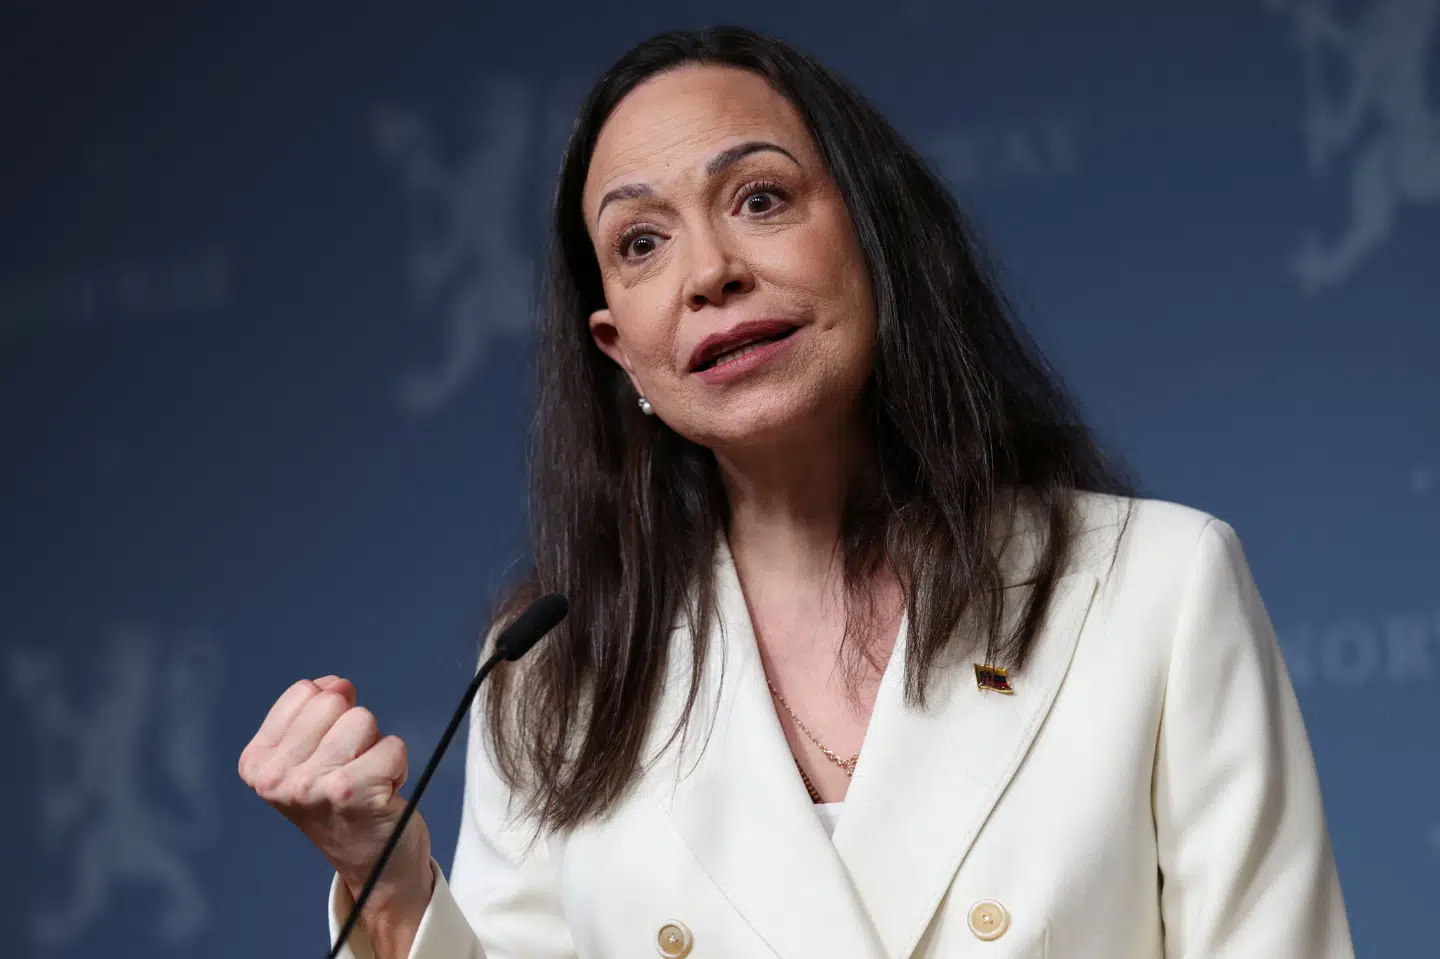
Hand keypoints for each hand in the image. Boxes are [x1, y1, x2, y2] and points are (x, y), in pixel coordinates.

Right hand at [238, 677, 434, 931]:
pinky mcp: (351, 794)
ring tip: (366, 782)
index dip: (333, 712)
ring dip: (376, 748)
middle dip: (355, 728)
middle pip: (335, 700)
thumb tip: (336, 685)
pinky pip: (393, 746)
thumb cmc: (344, 803)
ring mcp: (311, 786)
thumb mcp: (309, 757)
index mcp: (257, 763)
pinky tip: (383, 795)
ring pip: (363, 719)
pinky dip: (398, 766)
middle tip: (352, 768)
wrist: (373, 864)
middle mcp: (277, 777)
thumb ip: (315, 712)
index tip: (330, 752)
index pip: (306, 692)